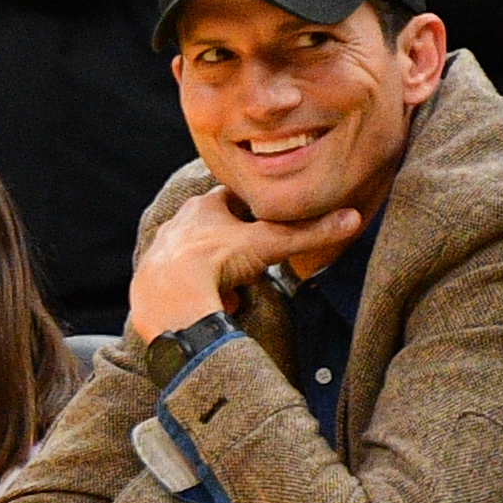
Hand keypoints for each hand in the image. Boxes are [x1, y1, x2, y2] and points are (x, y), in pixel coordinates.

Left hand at [128, 187, 359, 340]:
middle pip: (212, 228)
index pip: (232, 197)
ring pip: (194, 256)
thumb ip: (310, 233)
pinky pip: (180, 286)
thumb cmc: (217, 261)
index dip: (253, 208)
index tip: (268, 218)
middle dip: (232, 241)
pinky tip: (211, 305)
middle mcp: (176, 226)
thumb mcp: (269, 244)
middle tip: (253, 256)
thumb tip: (352, 218)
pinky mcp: (149, 284)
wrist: (169, 299)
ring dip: (213, 269)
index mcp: (202, 207)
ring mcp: (160, 254)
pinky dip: (197, 293)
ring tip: (234, 284)